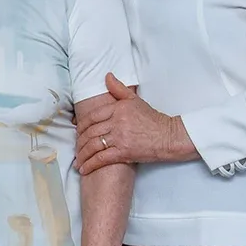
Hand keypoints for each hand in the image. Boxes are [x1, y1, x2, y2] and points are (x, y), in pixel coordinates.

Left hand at [73, 74, 192, 172]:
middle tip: (76, 149)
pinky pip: (101, 158)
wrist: (168, 137)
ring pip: (93, 146)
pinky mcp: (123, 152)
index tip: (77, 132)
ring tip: (78, 162)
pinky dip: (90, 164)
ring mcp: (120, 138)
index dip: (80, 126)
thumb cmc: (153, 119)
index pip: (92, 117)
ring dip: (82, 155)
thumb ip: (119, 89)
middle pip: (90, 132)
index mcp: (118, 108)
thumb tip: (107, 76)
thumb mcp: (135, 100)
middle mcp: (117, 122)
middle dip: (79, 143)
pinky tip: (84, 169)